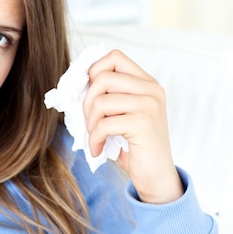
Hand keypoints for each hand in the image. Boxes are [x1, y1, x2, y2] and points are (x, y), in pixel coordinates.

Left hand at [83, 50, 183, 203]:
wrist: (156, 176)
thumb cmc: (134, 145)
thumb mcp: (122, 113)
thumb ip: (109, 94)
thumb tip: (75, 81)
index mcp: (147, 82)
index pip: (115, 57)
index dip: (94, 72)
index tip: (90, 94)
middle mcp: (151, 89)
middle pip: (102, 78)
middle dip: (87, 102)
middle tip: (91, 123)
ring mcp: (149, 105)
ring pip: (100, 101)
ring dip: (90, 123)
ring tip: (96, 137)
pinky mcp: (143, 123)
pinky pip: (103, 124)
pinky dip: (94, 139)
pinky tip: (98, 148)